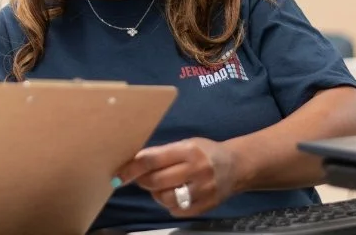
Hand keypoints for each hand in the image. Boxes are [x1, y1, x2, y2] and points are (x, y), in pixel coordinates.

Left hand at [116, 138, 237, 217]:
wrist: (236, 167)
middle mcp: (196, 170)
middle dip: (142, 181)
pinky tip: (173, 194)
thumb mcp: (186, 144)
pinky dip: (169, 204)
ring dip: (156, 193)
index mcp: (188, 151)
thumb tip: (134, 162)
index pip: (152, 160)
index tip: (119, 174)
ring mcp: (202, 190)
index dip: (132, 168)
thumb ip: (163, 153)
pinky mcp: (205, 206)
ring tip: (160, 186)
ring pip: (165, 199)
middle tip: (140, 178)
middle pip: (156, 181)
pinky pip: (177, 211)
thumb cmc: (205, 152)